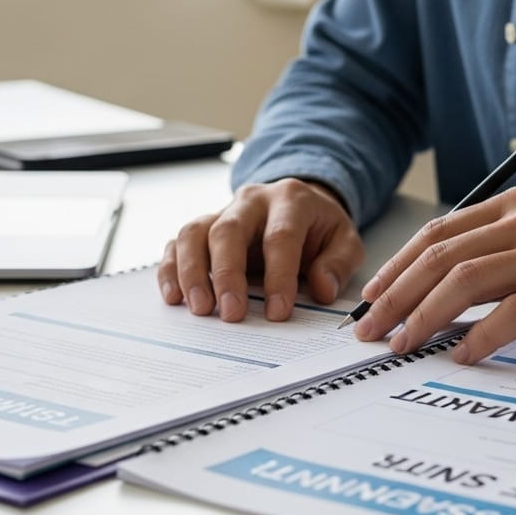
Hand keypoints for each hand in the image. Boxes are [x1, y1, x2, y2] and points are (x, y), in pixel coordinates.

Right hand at [158, 178, 365, 321]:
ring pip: (194, 233)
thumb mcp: (345, 241)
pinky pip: (176, 243)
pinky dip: (170, 269)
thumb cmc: (319, 229)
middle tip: (230, 314)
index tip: (278, 312)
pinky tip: (174, 297)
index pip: (280, 236)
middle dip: (227, 274)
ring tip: (199, 309)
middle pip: (227, 230)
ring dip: (192, 272)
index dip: (279, 275)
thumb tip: (321, 289)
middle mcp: (250, 201)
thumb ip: (338, 263)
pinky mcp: (203, 227)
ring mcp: (221, 211)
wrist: (298, 205)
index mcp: (290, 200)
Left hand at [354, 187, 515, 363]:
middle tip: (368, 331)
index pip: (435, 234)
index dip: (395, 268)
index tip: (368, 301)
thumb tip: (430, 297)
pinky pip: (514, 313)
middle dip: (396, 295)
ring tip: (402, 345)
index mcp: (513, 207)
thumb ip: (494, 259)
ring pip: (467, 280)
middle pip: (441, 256)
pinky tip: (462, 357)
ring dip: (425, 316)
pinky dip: (481, 337)